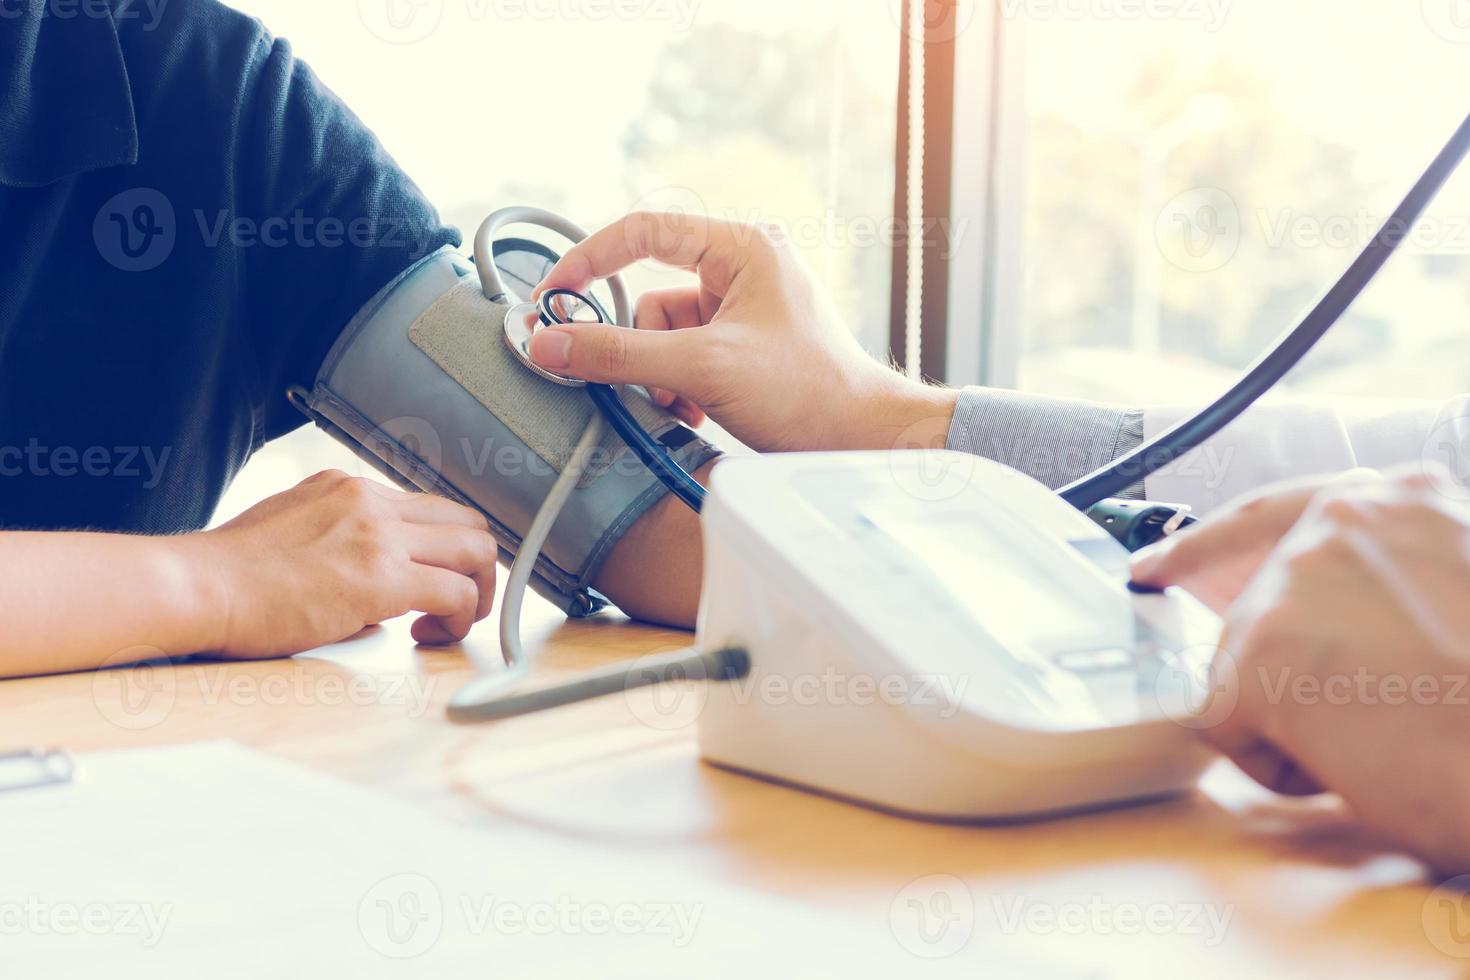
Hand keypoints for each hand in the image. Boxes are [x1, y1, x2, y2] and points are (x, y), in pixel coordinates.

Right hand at [182, 470, 496, 654]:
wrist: (197, 587)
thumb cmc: (228, 576)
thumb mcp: (291, 533)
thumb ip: (339, 548)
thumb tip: (376, 602)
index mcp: (347, 488)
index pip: (428, 509)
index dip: (444, 550)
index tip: (434, 581)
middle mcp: (370, 500)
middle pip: (466, 522)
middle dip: (475, 568)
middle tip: (457, 604)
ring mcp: (379, 534)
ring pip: (476, 551)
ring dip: (476, 592)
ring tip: (449, 622)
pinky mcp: (382, 577)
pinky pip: (456, 592)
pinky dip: (459, 618)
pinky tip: (428, 635)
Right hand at [528, 211, 956, 452]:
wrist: (859, 440)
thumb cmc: (806, 391)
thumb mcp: (702, 367)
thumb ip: (619, 354)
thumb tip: (549, 342)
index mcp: (743, 247)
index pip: (644, 231)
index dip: (591, 259)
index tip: (553, 297)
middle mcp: (742, 269)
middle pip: (649, 292)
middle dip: (639, 344)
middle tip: (629, 375)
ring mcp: (740, 309)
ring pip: (661, 332)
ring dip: (659, 374)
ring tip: (685, 403)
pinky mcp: (739, 346)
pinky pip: (682, 355)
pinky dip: (677, 385)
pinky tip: (697, 410)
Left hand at [1154, 468, 1469, 873]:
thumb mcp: (1456, 594)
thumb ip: (1382, 578)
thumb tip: (1313, 612)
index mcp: (1403, 500)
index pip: (1274, 512)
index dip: (1209, 544)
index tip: (1158, 564)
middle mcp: (1341, 521)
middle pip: (1254, 599)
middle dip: (1277, 658)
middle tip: (1329, 701)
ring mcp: (1291, 584)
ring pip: (1246, 663)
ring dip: (1304, 713)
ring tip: (1392, 734)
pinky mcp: (1255, 658)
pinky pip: (1229, 725)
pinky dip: (1285, 765)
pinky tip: (1358, 765)